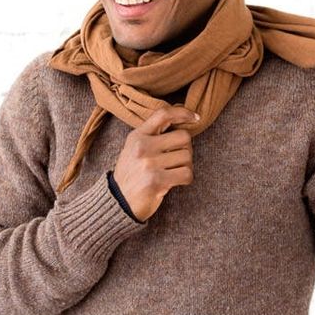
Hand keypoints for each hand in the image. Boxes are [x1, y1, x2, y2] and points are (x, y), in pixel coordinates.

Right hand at [113, 105, 197, 221]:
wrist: (119, 202)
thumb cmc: (132, 173)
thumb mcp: (135, 147)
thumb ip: (153, 133)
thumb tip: (182, 118)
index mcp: (138, 136)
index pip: (163, 114)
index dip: (183, 113)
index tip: (196, 117)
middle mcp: (142, 147)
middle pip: (184, 137)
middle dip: (186, 148)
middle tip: (176, 159)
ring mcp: (149, 164)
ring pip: (187, 156)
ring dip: (186, 165)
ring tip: (172, 171)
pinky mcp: (156, 181)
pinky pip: (186, 174)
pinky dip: (186, 178)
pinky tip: (175, 181)